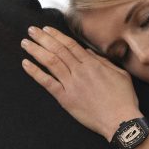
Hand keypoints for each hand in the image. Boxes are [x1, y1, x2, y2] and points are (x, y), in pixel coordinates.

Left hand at [21, 26, 141, 138]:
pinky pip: (47, 82)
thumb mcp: (119, 74)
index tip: (46, 29)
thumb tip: (88, 52)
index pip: (70, 45)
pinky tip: (25, 64)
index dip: (56, 35)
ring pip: (50, 62)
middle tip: (31, 30)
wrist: (120, 120)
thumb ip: (102, 62)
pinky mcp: (65, 98)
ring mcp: (71, 84)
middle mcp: (80, 71)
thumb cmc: (123, 98)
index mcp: (92, 64)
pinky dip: (35, 72)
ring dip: (36, 51)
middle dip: (43, 38)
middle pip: (58, 50)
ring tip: (25, 43)